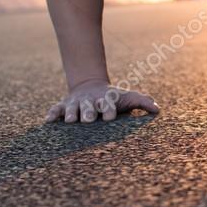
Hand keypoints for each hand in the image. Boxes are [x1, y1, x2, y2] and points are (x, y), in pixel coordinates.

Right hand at [44, 80, 159, 123]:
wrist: (91, 86)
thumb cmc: (113, 98)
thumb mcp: (127, 97)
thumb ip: (142, 101)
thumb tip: (157, 109)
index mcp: (105, 100)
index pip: (107, 105)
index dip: (109, 110)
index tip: (110, 117)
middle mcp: (89, 102)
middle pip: (88, 108)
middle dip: (88, 113)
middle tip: (89, 119)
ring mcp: (75, 104)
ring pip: (71, 109)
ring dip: (71, 114)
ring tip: (70, 120)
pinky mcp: (63, 106)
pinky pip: (55, 109)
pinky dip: (52, 114)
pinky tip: (49, 121)